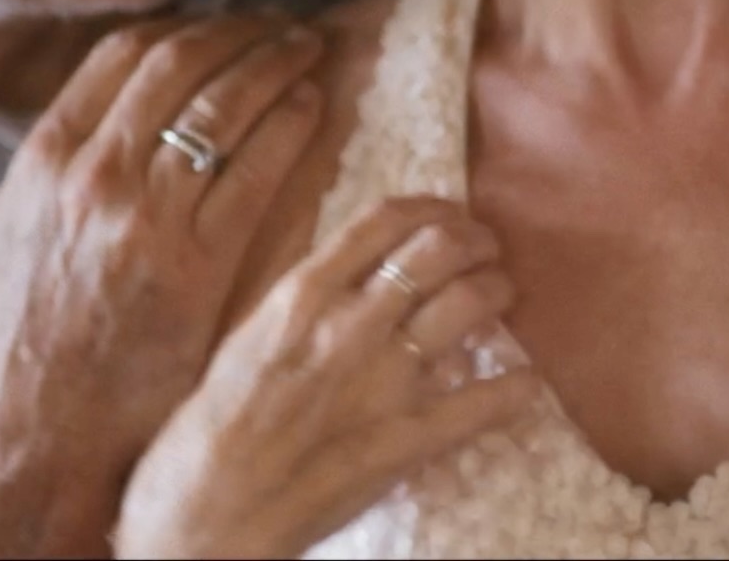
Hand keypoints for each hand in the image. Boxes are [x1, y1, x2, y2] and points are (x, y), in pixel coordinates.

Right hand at [0, 13, 331, 558]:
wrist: (42, 431)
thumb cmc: (20, 346)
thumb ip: (25, 184)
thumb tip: (47, 145)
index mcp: (44, 161)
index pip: (124, 54)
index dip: (184, 27)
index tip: (223, 25)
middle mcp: (93, 174)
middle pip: (182, 63)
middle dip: (241, 33)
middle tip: (282, 26)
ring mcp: (147, 215)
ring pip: (226, 104)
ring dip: (275, 65)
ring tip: (309, 51)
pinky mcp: (198, 260)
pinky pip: (258, 167)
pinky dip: (289, 124)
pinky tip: (312, 106)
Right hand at [115, 197, 543, 557]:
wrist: (203, 520)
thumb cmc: (209, 432)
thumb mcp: (245, 338)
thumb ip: (301, 300)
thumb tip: (352, 267)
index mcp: (301, 296)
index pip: (386, 219)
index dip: (434, 207)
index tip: (450, 213)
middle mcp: (349, 325)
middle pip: (440, 248)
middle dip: (476, 240)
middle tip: (486, 249)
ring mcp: (383, 382)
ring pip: (470, 304)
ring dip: (498, 291)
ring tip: (501, 295)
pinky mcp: (407, 440)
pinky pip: (486, 400)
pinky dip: (516, 385)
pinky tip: (525, 380)